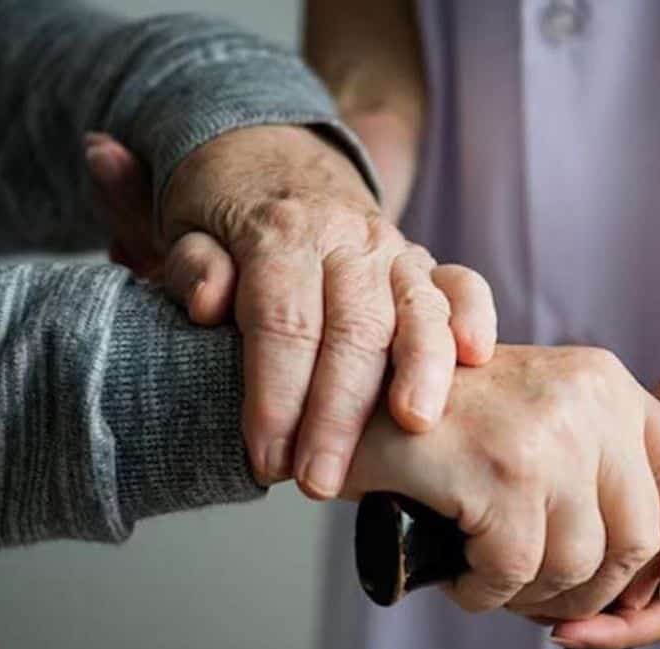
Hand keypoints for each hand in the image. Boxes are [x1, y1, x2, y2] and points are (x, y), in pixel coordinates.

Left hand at [84, 128, 496, 497]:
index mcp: (280, 232)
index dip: (276, 395)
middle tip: (319, 480)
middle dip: (339, 411)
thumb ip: (193, 267)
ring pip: (416, 309)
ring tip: (413, 426)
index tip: (267, 458)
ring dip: (420, 371)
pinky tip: (475, 357)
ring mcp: (393, 250)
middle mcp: (346, 238)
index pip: (284, 321)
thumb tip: (211, 303)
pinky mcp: (424, 264)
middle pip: (354, 328)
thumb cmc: (224, 214)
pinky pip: (462, 284)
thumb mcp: (183, 230)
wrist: (271, 157)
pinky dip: (473, 316)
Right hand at [341, 345, 659, 620]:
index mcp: (607, 382)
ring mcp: (548, 434)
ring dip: (532, 595)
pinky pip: (514, 573)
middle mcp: (589, 399)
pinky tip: (461, 577)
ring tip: (492, 581)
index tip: (624, 575)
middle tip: (544, 597)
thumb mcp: (537, 416)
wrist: (348, 398)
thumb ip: (598, 461)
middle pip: (639, 538)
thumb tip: (651, 562)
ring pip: (578, 564)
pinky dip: (485, 593)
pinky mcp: (501, 472)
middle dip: (592, 589)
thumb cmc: (440, 420)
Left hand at [552, 264, 659, 648]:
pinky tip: (550, 474)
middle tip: (524, 593)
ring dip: (583, 537)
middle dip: (587, 594)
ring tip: (528, 539)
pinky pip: (618, 459)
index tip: (561, 634)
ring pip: (622, 522)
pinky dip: (587, 474)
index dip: (620, 629)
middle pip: (637, 574)